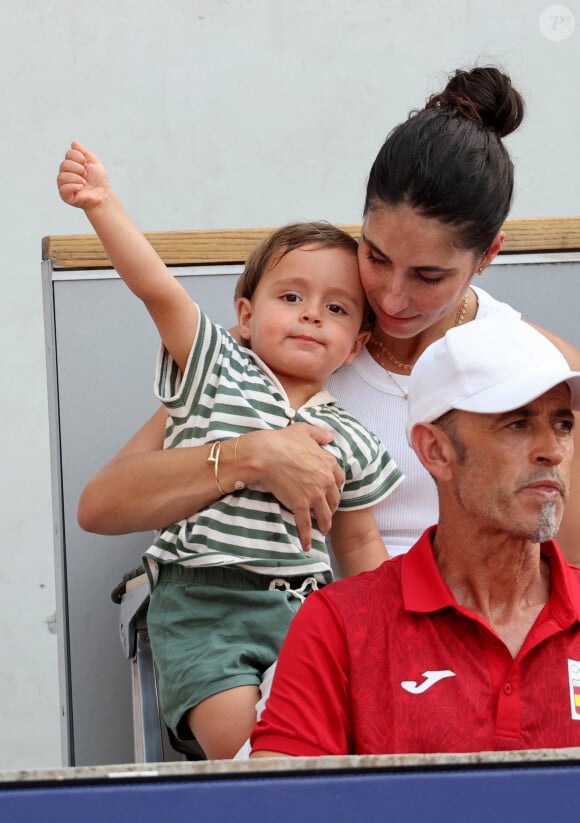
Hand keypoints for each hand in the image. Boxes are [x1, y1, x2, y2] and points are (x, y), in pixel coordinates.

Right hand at [57, 141, 109, 209]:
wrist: (104, 194)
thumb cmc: (99, 180)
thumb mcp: (94, 162)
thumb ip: (84, 152)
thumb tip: (73, 143)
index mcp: (71, 165)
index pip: (68, 154)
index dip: (79, 158)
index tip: (87, 165)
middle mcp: (66, 174)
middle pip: (64, 164)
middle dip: (78, 169)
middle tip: (86, 175)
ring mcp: (64, 185)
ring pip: (62, 176)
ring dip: (76, 178)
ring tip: (84, 183)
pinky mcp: (65, 196)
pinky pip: (63, 188)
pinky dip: (74, 186)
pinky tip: (81, 188)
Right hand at [245, 424, 343, 550]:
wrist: (265, 454)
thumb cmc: (282, 440)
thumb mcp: (304, 431)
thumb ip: (319, 434)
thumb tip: (330, 437)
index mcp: (329, 463)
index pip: (339, 480)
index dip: (336, 489)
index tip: (332, 494)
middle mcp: (326, 480)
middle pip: (334, 500)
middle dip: (332, 508)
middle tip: (327, 514)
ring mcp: (314, 494)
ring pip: (325, 515)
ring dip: (324, 525)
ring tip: (322, 531)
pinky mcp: (300, 505)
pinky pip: (306, 524)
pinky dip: (306, 537)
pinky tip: (306, 545)